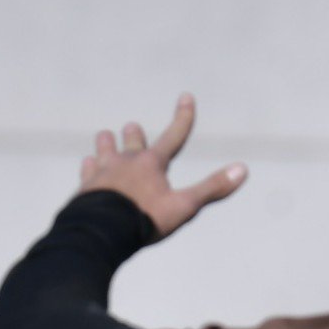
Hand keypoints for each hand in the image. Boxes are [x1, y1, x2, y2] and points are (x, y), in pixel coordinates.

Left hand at [82, 95, 247, 240]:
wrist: (101, 231)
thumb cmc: (144, 219)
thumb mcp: (183, 206)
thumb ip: (212, 188)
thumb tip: (242, 170)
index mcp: (152, 163)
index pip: (174, 135)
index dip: (183, 117)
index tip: (186, 97)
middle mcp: (127, 160)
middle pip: (132, 139)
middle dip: (135, 134)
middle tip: (132, 129)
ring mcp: (103, 171)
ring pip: (104, 146)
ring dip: (107, 144)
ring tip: (107, 139)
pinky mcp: (85, 185)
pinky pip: (86, 170)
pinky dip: (89, 168)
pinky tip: (88, 167)